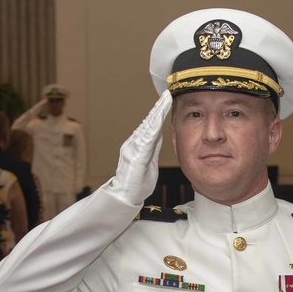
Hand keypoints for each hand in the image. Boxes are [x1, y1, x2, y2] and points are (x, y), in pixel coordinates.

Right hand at [110, 92, 172, 207]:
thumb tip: (158, 134)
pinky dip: (152, 128)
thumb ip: (152, 147)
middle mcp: (133, 144)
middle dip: (158, 108)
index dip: (159, 112)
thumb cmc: (136, 183)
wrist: (125, 197)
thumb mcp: (149, 161)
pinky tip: (158, 120)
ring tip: (164, 102)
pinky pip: (145, 140)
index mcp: (138, 145)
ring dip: (156, 114)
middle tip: (167, 94)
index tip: (167, 100)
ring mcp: (133, 149)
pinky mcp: (135, 157)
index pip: (151, 125)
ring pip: (146, 127)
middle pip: (148, 122)